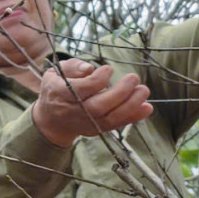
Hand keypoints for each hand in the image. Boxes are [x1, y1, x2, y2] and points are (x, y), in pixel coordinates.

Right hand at [31, 58, 153, 146]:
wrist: (51, 120)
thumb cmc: (57, 89)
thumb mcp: (56, 72)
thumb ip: (71, 67)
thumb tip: (89, 68)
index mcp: (59, 94)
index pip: (80, 90)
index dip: (97, 80)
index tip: (109, 69)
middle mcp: (72, 112)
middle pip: (97, 107)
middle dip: (119, 93)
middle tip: (134, 78)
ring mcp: (85, 124)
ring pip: (109, 119)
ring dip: (130, 106)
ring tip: (144, 91)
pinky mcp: (97, 130)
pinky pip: (116, 126)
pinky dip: (133, 118)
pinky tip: (147, 108)